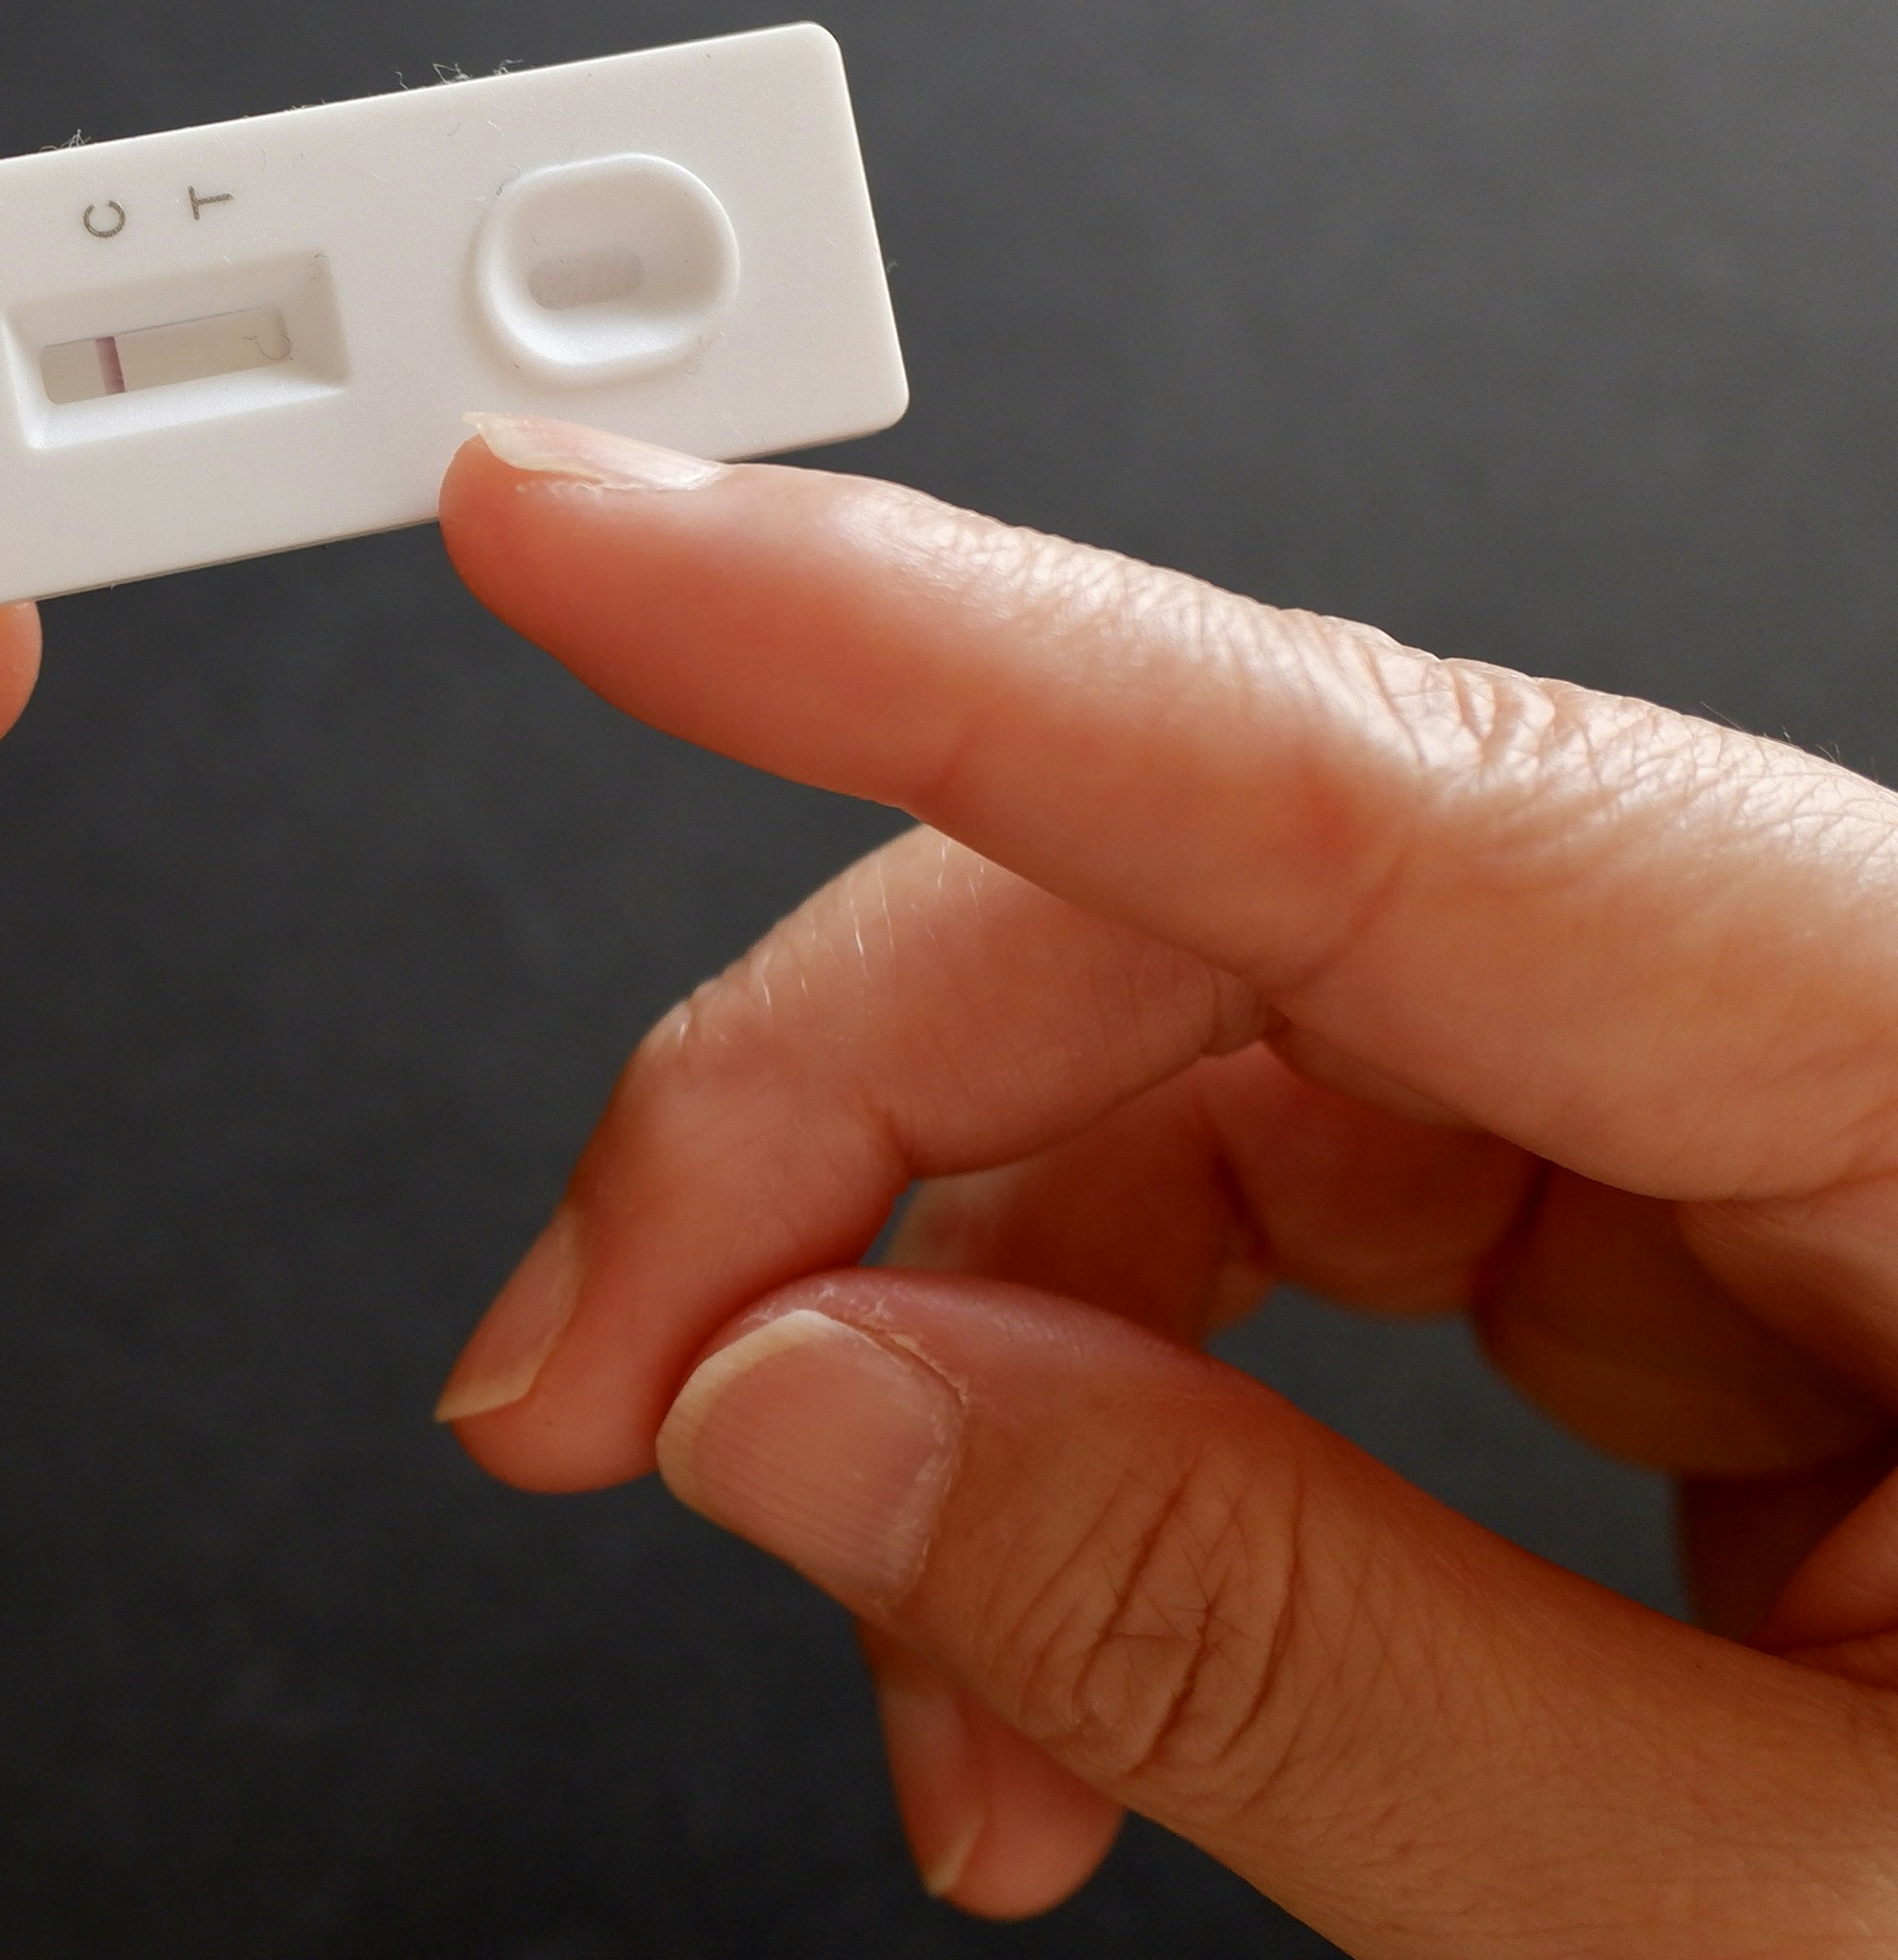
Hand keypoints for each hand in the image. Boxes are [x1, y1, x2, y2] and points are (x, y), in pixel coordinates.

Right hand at [433, 414, 1897, 1956]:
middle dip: (828, 1145)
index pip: (1366, 779)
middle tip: (585, 1388)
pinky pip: (1315, 1271)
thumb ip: (1272, 1654)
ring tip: (914, 1702)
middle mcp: (1889, 1056)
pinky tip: (1061, 1684)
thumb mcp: (1788, 1933)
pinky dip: (1120, 1460)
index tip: (585, 533)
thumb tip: (812, 1414)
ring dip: (964, 1367)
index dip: (900, 634)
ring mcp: (1808, 1166)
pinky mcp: (1738, 1287)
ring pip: (1217, 1101)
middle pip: (1212, 925)